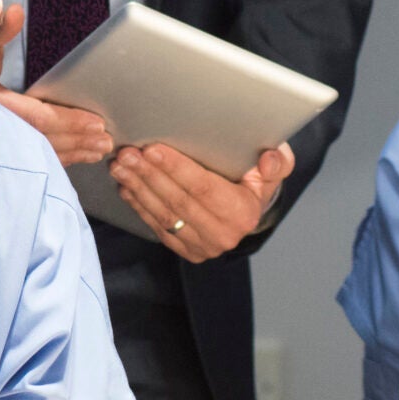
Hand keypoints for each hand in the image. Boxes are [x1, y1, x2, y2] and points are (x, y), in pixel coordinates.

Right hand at [0, 6, 112, 166]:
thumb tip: (16, 12)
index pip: (38, 118)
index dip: (69, 121)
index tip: (96, 122)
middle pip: (44, 140)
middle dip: (78, 140)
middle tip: (106, 140)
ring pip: (38, 154)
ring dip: (72, 153)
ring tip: (98, 149)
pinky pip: (30, 160)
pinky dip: (55, 159)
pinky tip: (74, 157)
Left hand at [111, 141, 294, 262]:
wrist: (250, 215)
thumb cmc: (256, 185)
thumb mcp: (274, 171)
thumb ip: (278, 163)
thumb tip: (269, 158)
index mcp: (243, 213)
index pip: (203, 188)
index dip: (177, 169)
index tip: (153, 149)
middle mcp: (222, 234)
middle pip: (178, 201)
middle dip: (149, 176)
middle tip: (127, 154)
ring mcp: (202, 246)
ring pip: (163, 215)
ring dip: (137, 189)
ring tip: (120, 166)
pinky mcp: (185, 250)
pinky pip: (157, 227)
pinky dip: (138, 206)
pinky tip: (126, 186)